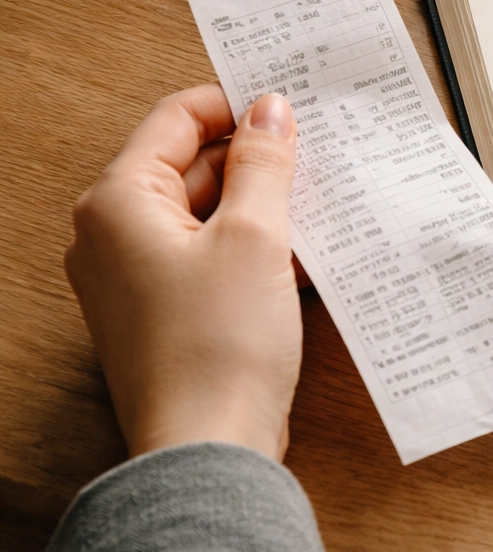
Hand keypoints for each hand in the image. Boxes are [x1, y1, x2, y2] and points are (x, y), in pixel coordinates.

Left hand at [68, 86, 301, 461]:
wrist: (209, 448)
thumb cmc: (216, 348)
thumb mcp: (255, 236)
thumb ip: (263, 163)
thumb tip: (269, 108)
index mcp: (119, 202)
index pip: (177, 117)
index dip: (236, 103)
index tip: (289, 103)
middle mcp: (115, 234)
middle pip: (190, 163)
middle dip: (255, 157)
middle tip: (316, 152)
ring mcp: (137, 276)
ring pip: (206, 211)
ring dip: (261, 203)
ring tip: (317, 203)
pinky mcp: (166, 311)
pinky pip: (211, 254)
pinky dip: (254, 245)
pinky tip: (303, 252)